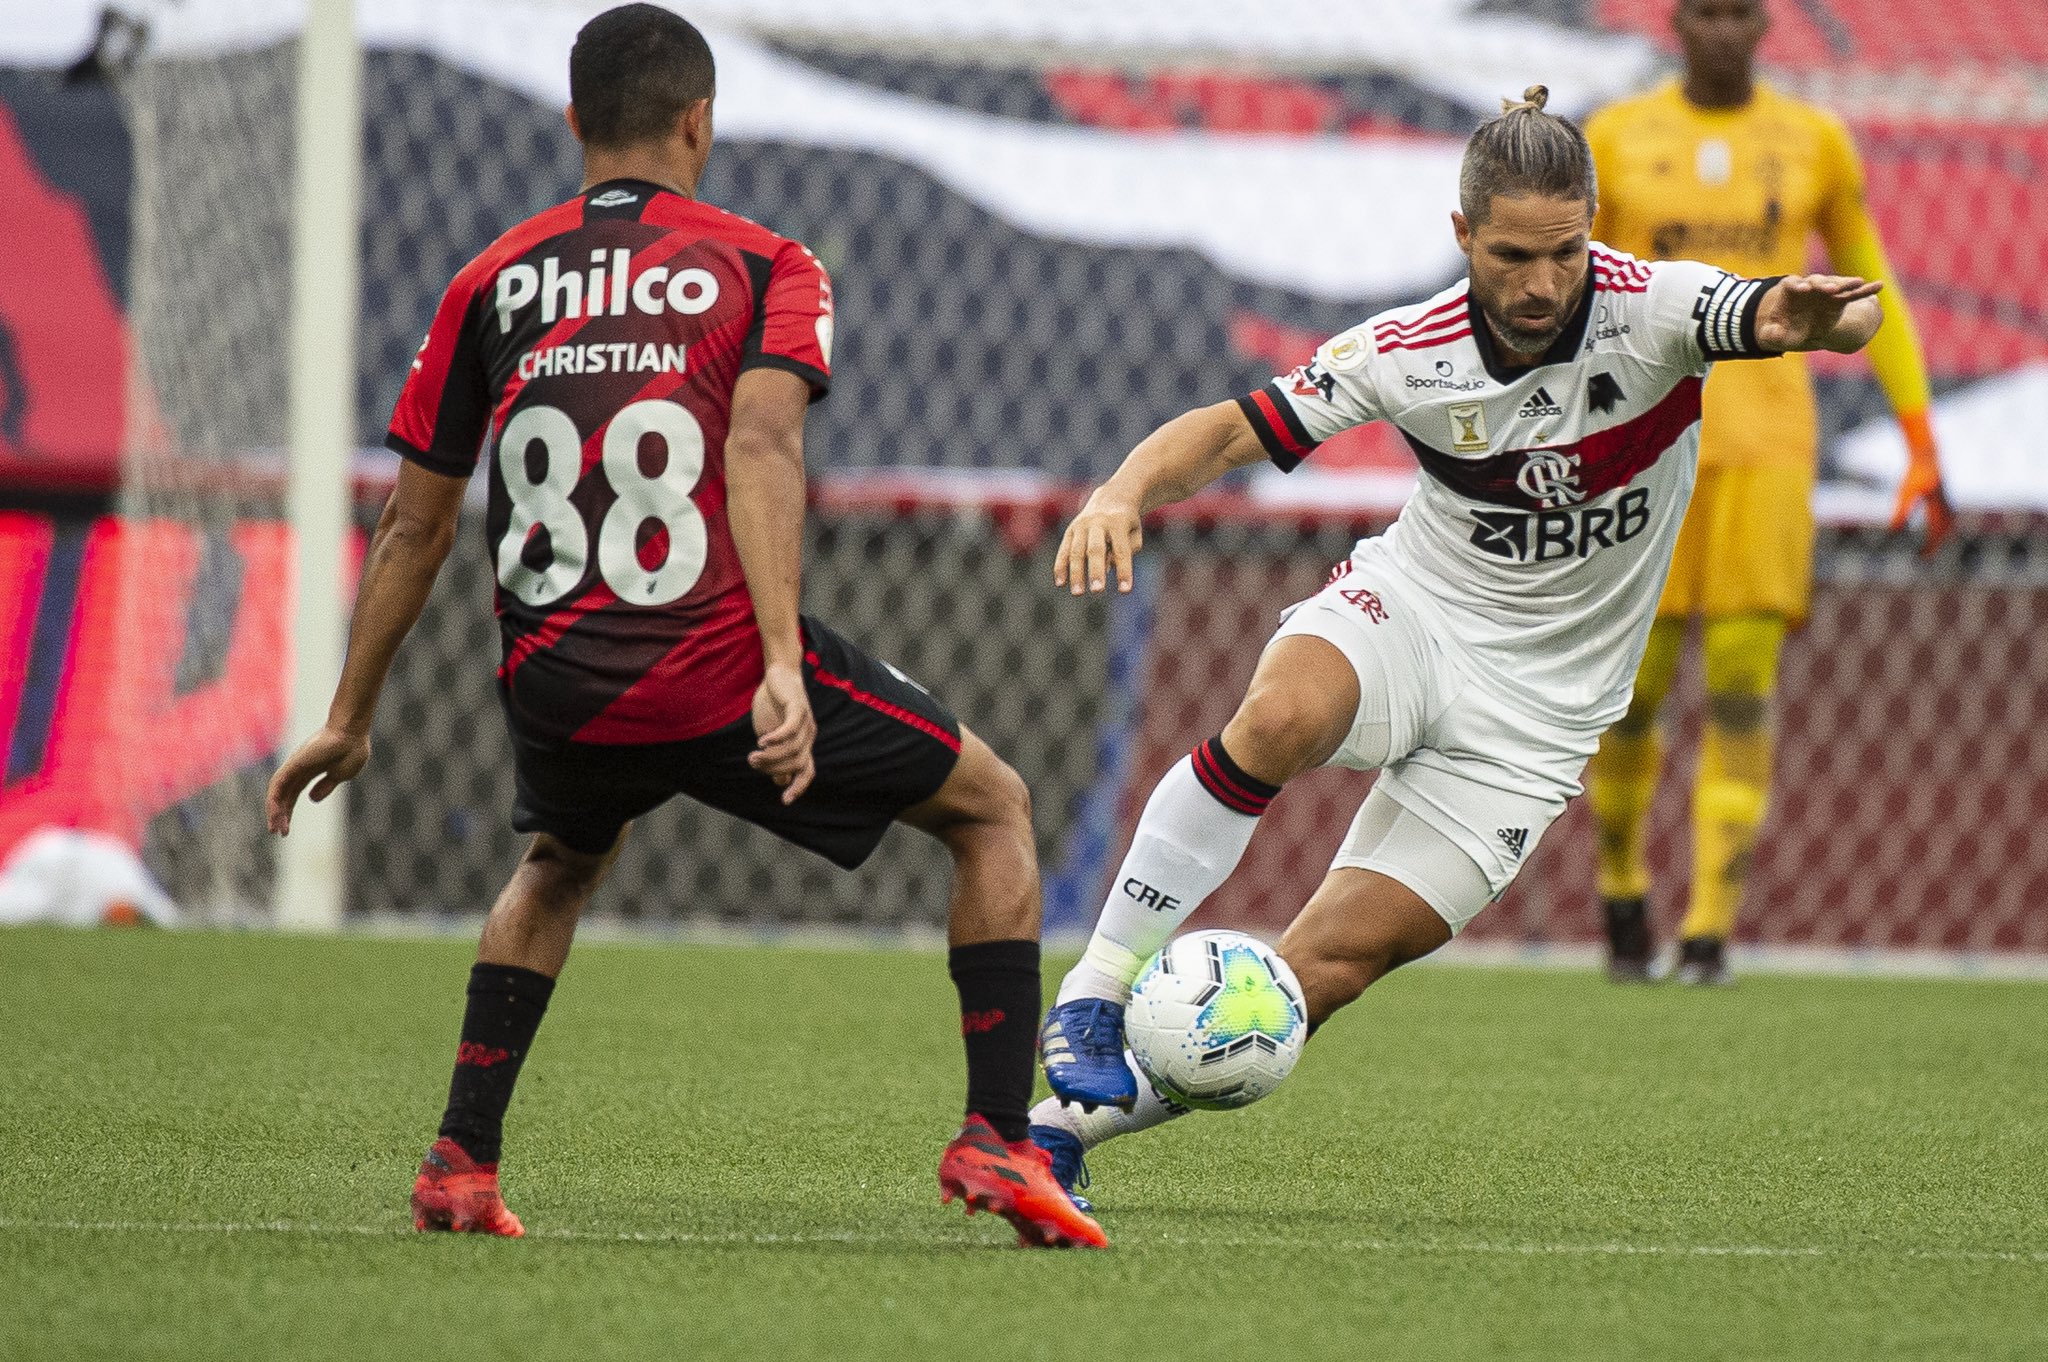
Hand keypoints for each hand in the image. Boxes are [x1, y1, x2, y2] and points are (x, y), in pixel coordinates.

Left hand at [265, 726, 370, 834]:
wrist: (352, 733)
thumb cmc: (352, 749)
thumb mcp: (341, 774)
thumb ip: (326, 785)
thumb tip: (312, 799)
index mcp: (311, 772)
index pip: (294, 794)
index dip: (289, 811)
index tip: (286, 830)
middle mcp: (299, 769)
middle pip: (284, 795)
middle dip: (280, 814)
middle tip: (278, 832)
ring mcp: (295, 766)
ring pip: (278, 791)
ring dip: (275, 810)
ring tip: (276, 828)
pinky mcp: (294, 763)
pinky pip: (278, 784)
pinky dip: (274, 799)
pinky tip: (274, 813)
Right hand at [748, 661, 815, 803]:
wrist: (778, 673)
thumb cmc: (772, 704)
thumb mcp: (769, 734)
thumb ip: (774, 755)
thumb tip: (780, 781)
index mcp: (804, 743)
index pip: (807, 771)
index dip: (799, 787)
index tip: (785, 800)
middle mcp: (809, 735)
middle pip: (797, 763)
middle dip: (774, 768)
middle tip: (753, 762)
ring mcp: (806, 722)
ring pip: (793, 749)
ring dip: (772, 756)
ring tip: (754, 755)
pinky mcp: (798, 708)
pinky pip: (791, 729)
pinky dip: (777, 738)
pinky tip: (763, 741)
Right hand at [1054, 491, 1143, 594]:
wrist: (1111, 496)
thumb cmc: (1127, 523)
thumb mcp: (1135, 532)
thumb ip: (1127, 550)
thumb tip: (1108, 566)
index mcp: (1118, 522)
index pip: (1122, 550)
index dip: (1124, 571)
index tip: (1125, 590)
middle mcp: (1098, 522)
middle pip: (1096, 549)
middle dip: (1096, 570)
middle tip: (1098, 590)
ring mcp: (1081, 525)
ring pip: (1077, 551)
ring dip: (1076, 573)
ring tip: (1078, 593)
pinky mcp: (1070, 530)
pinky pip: (1064, 549)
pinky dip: (1061, 566)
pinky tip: (1060, 583)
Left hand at [1754, 273, 1882, 351]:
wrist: (1798, 332)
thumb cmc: (1783, 331)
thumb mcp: (1774, 335)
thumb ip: (1771, 334)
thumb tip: (1772, 335)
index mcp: (1789, 291)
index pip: (1792, 283)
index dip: (1797, 284)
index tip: (1803, 289)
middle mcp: (1808, 288)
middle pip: (1815, 282)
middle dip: (1823, 284)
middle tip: (1831, 288)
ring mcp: (1824, 292)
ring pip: (1836, 285)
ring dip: (1846, 284)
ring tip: (1858, 282)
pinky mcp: (1838, 300)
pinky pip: (1853, 294)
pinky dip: (1865, 290)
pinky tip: (1879, 285)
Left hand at [1889, 408, 1952, 556]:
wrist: (1928, 454)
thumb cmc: (1915, 473)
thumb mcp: (1905, 493)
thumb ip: (1902, 511)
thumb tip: (1894, 531)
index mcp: (1939, 507)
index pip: (1935, 531)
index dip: (1929, 545)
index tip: (1921, 556)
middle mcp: (1946, 504)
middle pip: (1945, 529)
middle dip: (1936, 542)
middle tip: (1926, 556)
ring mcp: (1947, 499)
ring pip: (1948, 522)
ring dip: (1941, 534)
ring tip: (1932, 545)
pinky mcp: (1944, 494)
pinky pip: (1947, 514)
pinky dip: (1943, 524)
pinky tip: (1934, 526)